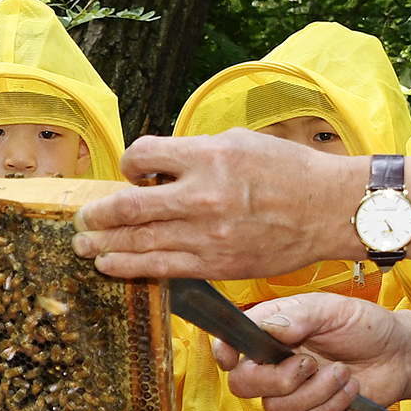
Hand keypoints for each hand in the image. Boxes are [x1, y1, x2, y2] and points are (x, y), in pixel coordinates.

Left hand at [71, 129, 359, 278]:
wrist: (329, 209)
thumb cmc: (288, 171)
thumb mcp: (240, 142)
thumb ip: (195, 153)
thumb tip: (157, 168)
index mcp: (209, 156)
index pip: (143, 157)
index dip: (129, 164)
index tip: (131, 171)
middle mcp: (203, 195)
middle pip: (130, 207)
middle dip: (98, 215)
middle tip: (82, 219)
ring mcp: (208, 234)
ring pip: (139, 242)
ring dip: (104, 245)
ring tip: (84, 246)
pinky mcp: (216, 264)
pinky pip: (162, 267)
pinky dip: (130, 267)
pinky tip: (111, 265)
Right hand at [214, 292, 410, 410]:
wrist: (400, 357)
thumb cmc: (366, 326)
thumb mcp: (334, 310)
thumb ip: (299, 316)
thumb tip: (269, 327)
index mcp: (274, 331)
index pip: (233, 343)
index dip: (224, 351)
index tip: (230, 358)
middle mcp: (275, 363)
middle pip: (243, 384)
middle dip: (277, 379)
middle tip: (309, 364)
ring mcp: (291, 393)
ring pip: (276, 408)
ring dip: (316, 393)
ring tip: (343, 373)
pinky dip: (330, 408)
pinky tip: (349, 391)